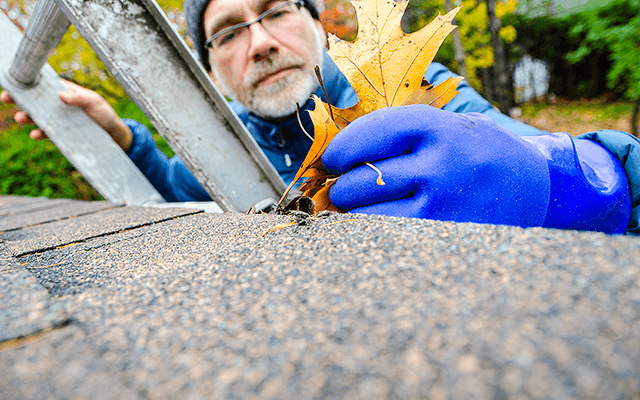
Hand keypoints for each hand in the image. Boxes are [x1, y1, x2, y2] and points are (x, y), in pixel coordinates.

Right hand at [0, 80, 131, 150]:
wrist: (112, 135)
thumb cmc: (104, 114)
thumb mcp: (94, 102)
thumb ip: (79, 98)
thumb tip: (61, 95)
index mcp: (64, 91)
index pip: (43, 85)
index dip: (27, 82)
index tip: (13, 81)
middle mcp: (58, 105)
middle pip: (35, 100)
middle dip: (19, 99)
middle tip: (6, 99)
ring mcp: (58, 120)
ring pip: (37, 116)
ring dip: (26, 117)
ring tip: (20, 118)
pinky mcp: (61, 134)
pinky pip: (46, 133)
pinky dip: (39, 133)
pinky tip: (35, 134)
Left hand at [321, 105, 550, 227]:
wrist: (536, 186)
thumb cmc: (479, 152)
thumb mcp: (450, 125)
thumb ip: (403, 131)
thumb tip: (340, 149)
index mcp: (441, 129)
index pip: (375, 133)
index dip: (345, 147)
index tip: (333, 159)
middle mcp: (442, 165)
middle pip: (364, 178)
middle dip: (342, 187)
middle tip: (342, 189)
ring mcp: (444, 205)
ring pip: (369, 215)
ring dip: (352, 214)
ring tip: (357, 208)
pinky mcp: (444, 236)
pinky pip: (388, 238)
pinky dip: (372, 233)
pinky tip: (376, 224)